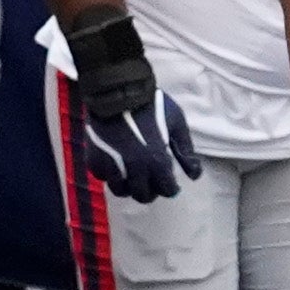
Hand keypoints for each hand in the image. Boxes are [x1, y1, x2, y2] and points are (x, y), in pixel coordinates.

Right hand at [59, 6, 196, 194]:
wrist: (118, 93)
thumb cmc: (152, 106)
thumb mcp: (177, 125)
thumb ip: (186, 151)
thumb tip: (194, 175)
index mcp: (157, 162)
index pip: (166, 190)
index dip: (171, 189)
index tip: (171, 185)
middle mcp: (135, 170)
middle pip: (143, 196)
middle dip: (151, 192)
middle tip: (152, 183)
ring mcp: (112, 167)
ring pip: (121, 191)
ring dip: (129, 187)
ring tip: (134, 177)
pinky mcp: (95, 161)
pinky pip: (103, 178)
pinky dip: (111, 175)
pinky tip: (117, 165)